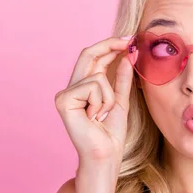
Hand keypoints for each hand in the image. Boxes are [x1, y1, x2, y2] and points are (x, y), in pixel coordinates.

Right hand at [54, 36, 133, 170]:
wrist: (106, 154)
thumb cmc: (111, 132)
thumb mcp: (120, 100)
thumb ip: (122, 79)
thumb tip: (127, 56)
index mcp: (83, 86)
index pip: (94, 58)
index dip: (110, 45)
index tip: (130, 39)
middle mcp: (71, 87)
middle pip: (88, 54)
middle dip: (110, 45)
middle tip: (130, 41)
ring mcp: (65, 93)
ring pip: (97, 76)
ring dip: (109, 97)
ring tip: (103, 115)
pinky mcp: (63, 100)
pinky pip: (92, 86)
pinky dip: (101, 102)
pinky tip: (94, 117)